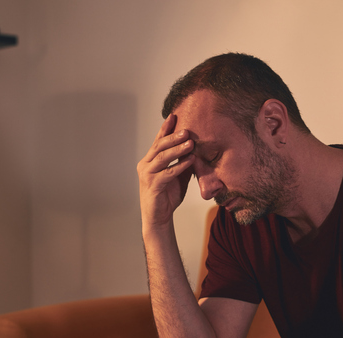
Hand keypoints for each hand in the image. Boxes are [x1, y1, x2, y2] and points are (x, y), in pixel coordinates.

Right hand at [137, 115, 194, 229]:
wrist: (159, 217)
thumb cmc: (167, 195)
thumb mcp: (178, 175)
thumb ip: (183, 162)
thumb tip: (197, 149)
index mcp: (150, 160)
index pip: (158, 141)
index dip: (165, 128)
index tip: (174, 115)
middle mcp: (145, 165)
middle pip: (159, 146)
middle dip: (173, 136)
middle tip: (186, 130)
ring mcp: (147, 175)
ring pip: (162, 158)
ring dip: (177, 149)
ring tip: (190, 143)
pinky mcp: (153, 186)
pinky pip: (167, 173)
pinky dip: (179, 166)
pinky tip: (190, 161)